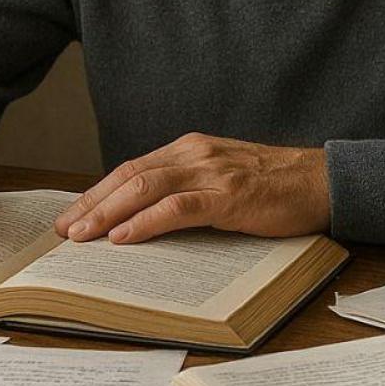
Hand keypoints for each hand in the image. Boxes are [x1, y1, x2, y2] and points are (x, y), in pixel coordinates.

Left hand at [53, 133, 329, 244]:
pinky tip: (124, 237)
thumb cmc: (272, 185)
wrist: (320, 181)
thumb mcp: (221, 178)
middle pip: (129, 176)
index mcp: (189, 149)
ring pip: (146, 188)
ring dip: (109, 213)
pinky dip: (146, 221)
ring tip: (83, 235)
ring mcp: (211, 173)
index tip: (71, 214)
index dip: (97, 192)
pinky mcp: (229, 196)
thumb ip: (186, 189)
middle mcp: (194, 154)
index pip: (131, 169)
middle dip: (92, 203)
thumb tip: (144, 216)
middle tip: (64, 229)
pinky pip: (178, 207)